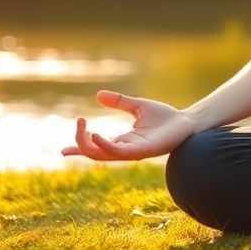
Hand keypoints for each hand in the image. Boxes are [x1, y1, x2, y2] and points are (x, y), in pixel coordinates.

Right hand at [61, 89, 197, 160]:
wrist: (188, 123)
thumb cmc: (166, 118)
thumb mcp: (138, 106)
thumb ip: (119, 102)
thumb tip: (98, 94)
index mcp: (123, 141)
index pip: (96, 148)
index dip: (79, 148)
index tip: (63, 151)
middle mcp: (125, 149)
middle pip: (94, 152)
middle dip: (80, 141)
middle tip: (79, 121)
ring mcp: (132, 152)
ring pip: (101, 154)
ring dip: (89, 143)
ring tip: (84, 127)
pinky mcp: (141, 151)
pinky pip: (118, 152)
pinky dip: (104, 145)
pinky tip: (97, 135)